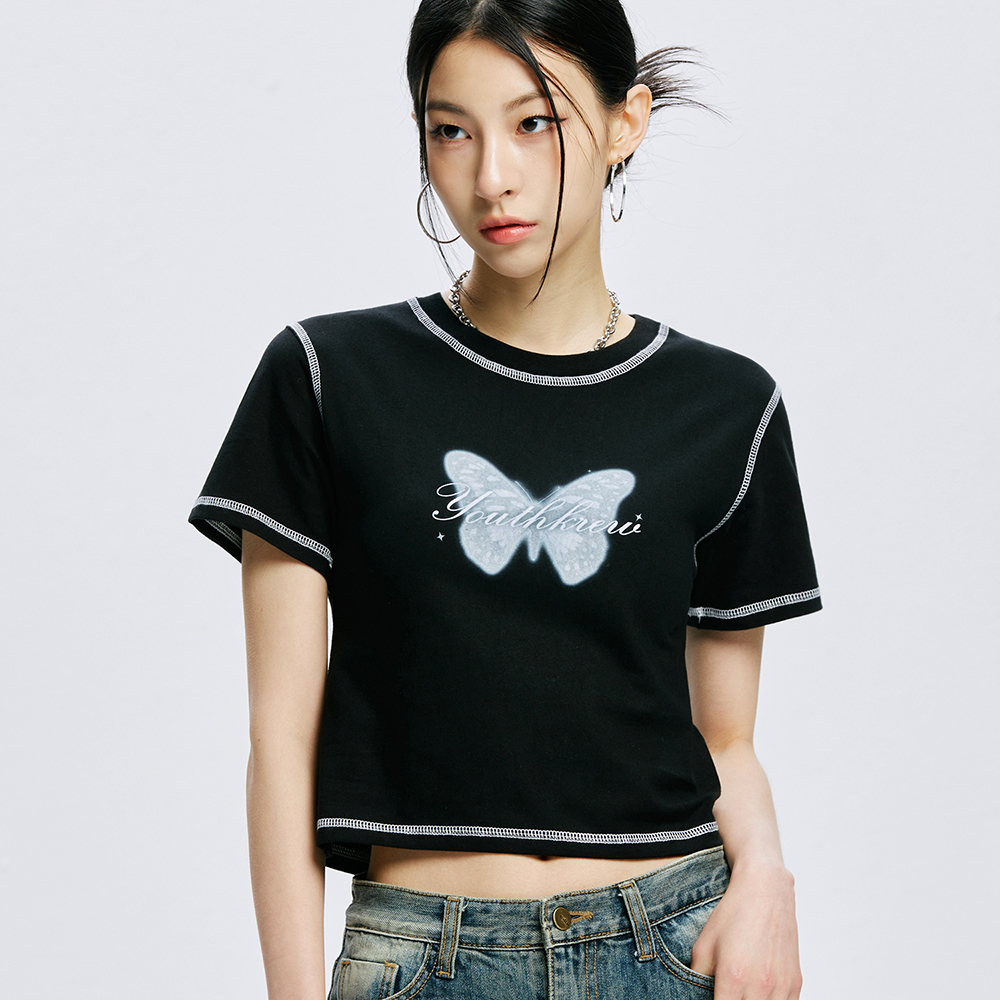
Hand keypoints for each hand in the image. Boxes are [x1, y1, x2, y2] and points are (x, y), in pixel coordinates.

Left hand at [689, 861, 802, 998]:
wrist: (765, 891)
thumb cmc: (732, 915)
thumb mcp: (703, 945)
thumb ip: (697, 978)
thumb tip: (695, 995)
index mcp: (733, 977)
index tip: (715, 997)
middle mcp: (760, 985)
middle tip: (726, 993)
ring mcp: (781, 986)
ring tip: (742, 992)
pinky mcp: (796, 983)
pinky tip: (759, 993)